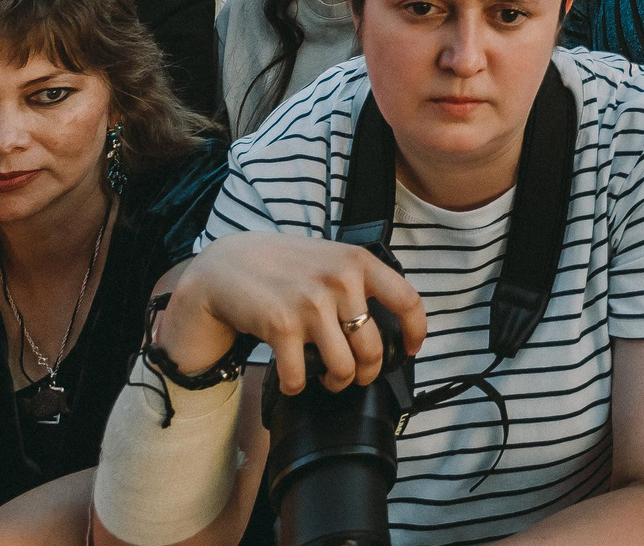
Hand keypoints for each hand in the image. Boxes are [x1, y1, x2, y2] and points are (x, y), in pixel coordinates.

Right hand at [162, 230, 426, 395]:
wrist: (227, 265)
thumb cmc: (283, 266)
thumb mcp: (329, 258)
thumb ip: (359, 280)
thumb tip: (391, 323)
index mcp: (357, 262)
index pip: (407, 299)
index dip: (416, 331)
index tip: (411, 348)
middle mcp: (339, 280)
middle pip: (373, 350)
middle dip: (366, 372)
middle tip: (354, 374)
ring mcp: (311, 304)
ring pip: (344, 369)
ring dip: (336, 383)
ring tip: (326, 377)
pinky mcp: (282, 326)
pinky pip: (300, 377)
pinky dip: (296, 385)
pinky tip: (293, 374)